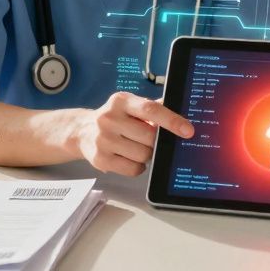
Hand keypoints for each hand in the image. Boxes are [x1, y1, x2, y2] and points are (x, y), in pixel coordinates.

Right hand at [72, 92, 194, 175]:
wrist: (81, 131)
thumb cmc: (115, 117)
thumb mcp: (130, 106)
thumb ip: (154, 108)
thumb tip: (182, 114)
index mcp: (121, 101)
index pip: (151, 109)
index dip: (172, 121)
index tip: (188, 131)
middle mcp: (109, 118)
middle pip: (149, 137)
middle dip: (155, 141)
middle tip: (149, 139)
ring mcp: (103, 140)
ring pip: (143, 155)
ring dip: (146, 154)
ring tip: (135, 146)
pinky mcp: (100, 159)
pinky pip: (133, 169)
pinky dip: (138, 166)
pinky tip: (129, 157)